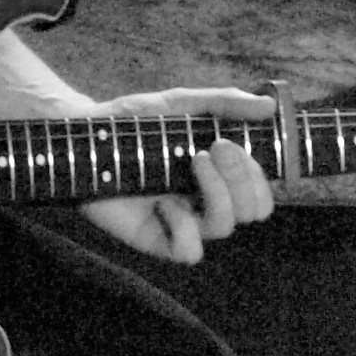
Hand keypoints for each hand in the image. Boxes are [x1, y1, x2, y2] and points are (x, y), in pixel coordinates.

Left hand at [79, 88, 277, 264]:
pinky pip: (188, 252)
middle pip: (252, 211)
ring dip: (217, 193)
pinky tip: (162, 203)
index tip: (228, 143)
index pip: (260, 194)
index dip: (256, 176)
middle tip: (212, 148)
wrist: (85, 136)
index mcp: (217, 177)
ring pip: (224, 228)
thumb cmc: (134, 122)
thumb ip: (224, 103)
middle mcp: (204, 202)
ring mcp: (181, 222)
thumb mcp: (180, 103)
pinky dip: (183, 227)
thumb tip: (270, 105)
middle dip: (241, 179)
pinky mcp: (155, 240)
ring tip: (193, 162)